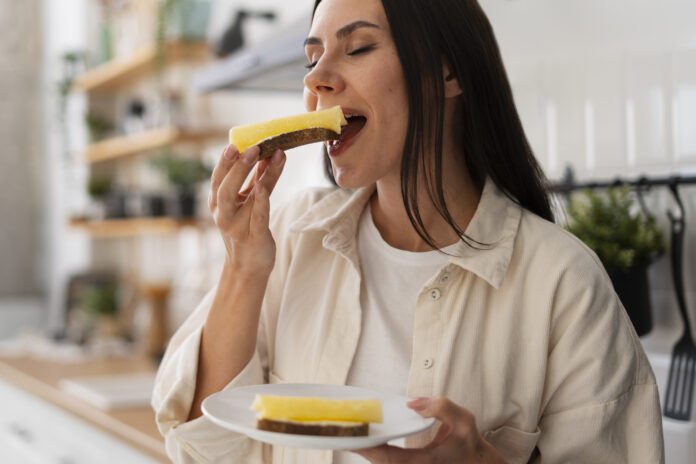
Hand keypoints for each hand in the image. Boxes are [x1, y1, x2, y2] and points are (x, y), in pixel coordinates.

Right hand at [209, 145, 285, 276]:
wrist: (249, 266)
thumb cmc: (248, 229)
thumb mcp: (249, 202)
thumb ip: (258, 179)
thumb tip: (269, 152)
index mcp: (219, 203)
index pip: (218, 178)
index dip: (225, 161)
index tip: (235, 144)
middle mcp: (224, 214)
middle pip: (224, 187)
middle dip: (236, 165)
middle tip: (252, 147)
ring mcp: (237, 227)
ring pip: (238, 200)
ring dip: (252, 176)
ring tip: (266, 156)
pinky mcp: (254, 236)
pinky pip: (258, 217)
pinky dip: (261, 201)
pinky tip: (265, 187)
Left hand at [354, 397, 506, 463]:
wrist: (475, 462)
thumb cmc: (468, 442)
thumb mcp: (463, 421)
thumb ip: (441, 408)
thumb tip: (412, 403)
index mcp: (423, 461)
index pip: (389, 458)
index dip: (369, 448)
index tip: (352, 438)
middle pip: (378, 461)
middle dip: (358, 446)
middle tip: (337, 431)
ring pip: (380, 461)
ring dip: (362, 446)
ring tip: (343, 431)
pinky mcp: (407, 463)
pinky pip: (385, 456)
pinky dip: (372, 446)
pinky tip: (362, 434)